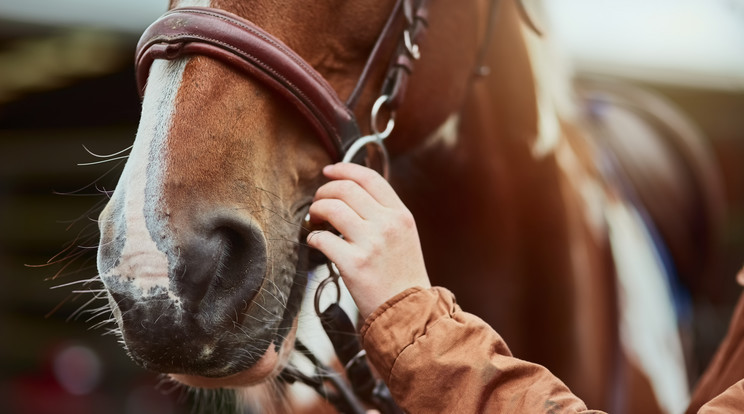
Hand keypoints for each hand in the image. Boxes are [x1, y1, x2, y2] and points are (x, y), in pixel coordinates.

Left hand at [306, 163, 430, 318]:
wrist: (410, 312)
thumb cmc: (403, 276)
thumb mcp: (404, 236)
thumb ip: (384, 214)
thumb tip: (352, 193)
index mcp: (400, 215)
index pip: (369, 178)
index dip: (345, 169)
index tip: (329, 171)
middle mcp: (387, 224)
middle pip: (346, 189)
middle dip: (324, 191)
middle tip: (318, 202)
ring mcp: (371, 244)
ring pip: (331, 208)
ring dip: (316, 211)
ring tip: (315, 221)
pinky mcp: (354, 264)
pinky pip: (322, 239)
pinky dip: (314, 238)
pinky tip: (317, 243)